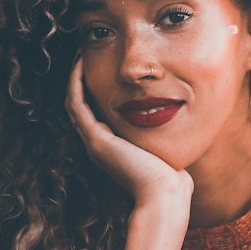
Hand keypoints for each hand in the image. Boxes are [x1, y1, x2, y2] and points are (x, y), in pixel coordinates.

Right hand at [65, 54, 193, 213]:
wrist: (164, 194)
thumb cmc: (172, 179)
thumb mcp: (164, 151)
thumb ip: (163, 138)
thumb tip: (176, 125)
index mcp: (111, 148)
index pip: (94, 114)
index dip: (92, 91)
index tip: (100, 67)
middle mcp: (98, 145)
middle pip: (80, 107)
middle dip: (80, 81)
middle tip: (84, 56)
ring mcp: (94, 143)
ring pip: (73, 104)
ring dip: (74, 78)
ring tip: (80, 55)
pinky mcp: (97, 141)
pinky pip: (77, 105)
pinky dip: (76, 84)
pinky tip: (81, 65)